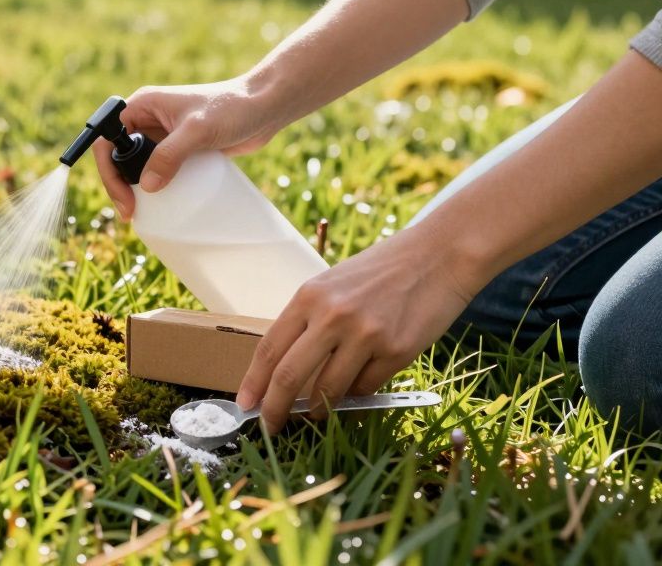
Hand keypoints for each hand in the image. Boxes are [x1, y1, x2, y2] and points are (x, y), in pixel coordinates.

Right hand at [94, 75, 287, 219]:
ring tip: (143, 213)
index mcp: (142, 106)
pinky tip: (163, 205)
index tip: (123, 197)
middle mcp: (148, 120)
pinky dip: (158, 188)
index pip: (108, 139)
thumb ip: (170, 155)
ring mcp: (164, 136)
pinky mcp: (181, 149)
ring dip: (137, 189)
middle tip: (131, 212)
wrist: (265, 107)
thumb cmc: (232, 107)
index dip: (107, 170)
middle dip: (119, 185)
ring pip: (138, 166)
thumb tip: (146, 187)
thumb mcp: (198, 131)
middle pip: (119, 157)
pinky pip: (160, 171)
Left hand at [235, 221, 484, 433]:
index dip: (253, 382)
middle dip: (275, 409)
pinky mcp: (396, 351)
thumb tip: (287, 371)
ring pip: (329, 390)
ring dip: (320, 408)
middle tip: (270, 427)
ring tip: (318, 410)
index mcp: (309, 297)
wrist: (439, 255)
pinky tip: (359, 385)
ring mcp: (365, 334)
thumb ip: (310, 321)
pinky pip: (366, 388)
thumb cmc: (381, 271)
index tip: (245, 405)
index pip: (269, 348)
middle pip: (290, 376)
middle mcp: (332, 316)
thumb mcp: (333, 285)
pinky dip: (358, 394)